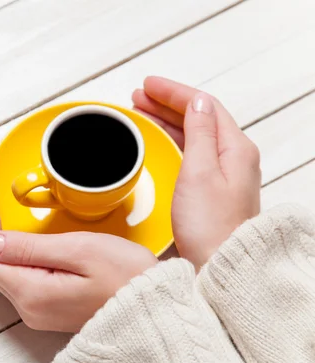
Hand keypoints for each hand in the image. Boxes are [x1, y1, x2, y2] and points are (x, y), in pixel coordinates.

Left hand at [0, 180, 157, 332]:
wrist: (156, 311)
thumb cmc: (127, 278)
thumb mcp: (79, 251)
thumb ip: (29, 247)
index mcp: (31, 292)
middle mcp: (28, 306)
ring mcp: (38, 309)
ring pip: (3, 264)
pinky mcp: (48, 305)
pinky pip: (18, 272)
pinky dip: (11, 247)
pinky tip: (12, 232)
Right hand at [132, 77, 260, 266]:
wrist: (220, 266)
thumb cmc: (211, 227)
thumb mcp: (199, 172)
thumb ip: (198, 133)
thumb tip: (198, 102)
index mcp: (234, 148)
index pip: (203, 105)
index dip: (173, 92)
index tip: (148, 84)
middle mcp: (233, 158)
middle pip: (198, 118)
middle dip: (167, 104)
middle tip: (139, 96)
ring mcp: (224, 175)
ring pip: (193, 134)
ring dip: (167, 121)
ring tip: (142, 113)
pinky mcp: (212, 190)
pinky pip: (191, 153)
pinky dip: (172, 140)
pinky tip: (158, 142)